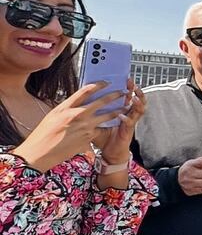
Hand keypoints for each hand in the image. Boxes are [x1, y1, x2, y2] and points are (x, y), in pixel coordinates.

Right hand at [13, 82, 127, 171]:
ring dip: (118, 110)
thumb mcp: (53, 115)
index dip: (98, 85)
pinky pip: (101, 129)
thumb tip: (78, 103)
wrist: (41, 152)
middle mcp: (77, 114)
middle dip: (114, 95)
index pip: (85, 91)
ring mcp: (84, 126)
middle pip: (100, 101)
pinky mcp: (89, 136)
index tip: (106, 82)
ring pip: (106, 115)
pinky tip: (116, 123)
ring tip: (126, 106)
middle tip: (123, 91)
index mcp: (66, 106)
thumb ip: (68, 108)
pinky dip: (108, 126)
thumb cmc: (44, 134)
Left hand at [93, 80, 145, 163]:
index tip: (123, 78)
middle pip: (135, 99)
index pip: (125, 96)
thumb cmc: (103, 138)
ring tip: (135, 95)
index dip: (125, 86)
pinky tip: (122, 114)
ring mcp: (130, 122)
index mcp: (120, 110)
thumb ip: (92, 112)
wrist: (110, 153)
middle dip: (133, 89)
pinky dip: (127, 118)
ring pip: (139, 109)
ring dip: (138, 102)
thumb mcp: (96, 122)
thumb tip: (80, 101)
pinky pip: (131, 122)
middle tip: (130, 82)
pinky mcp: (129, 131)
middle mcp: (128, 114)